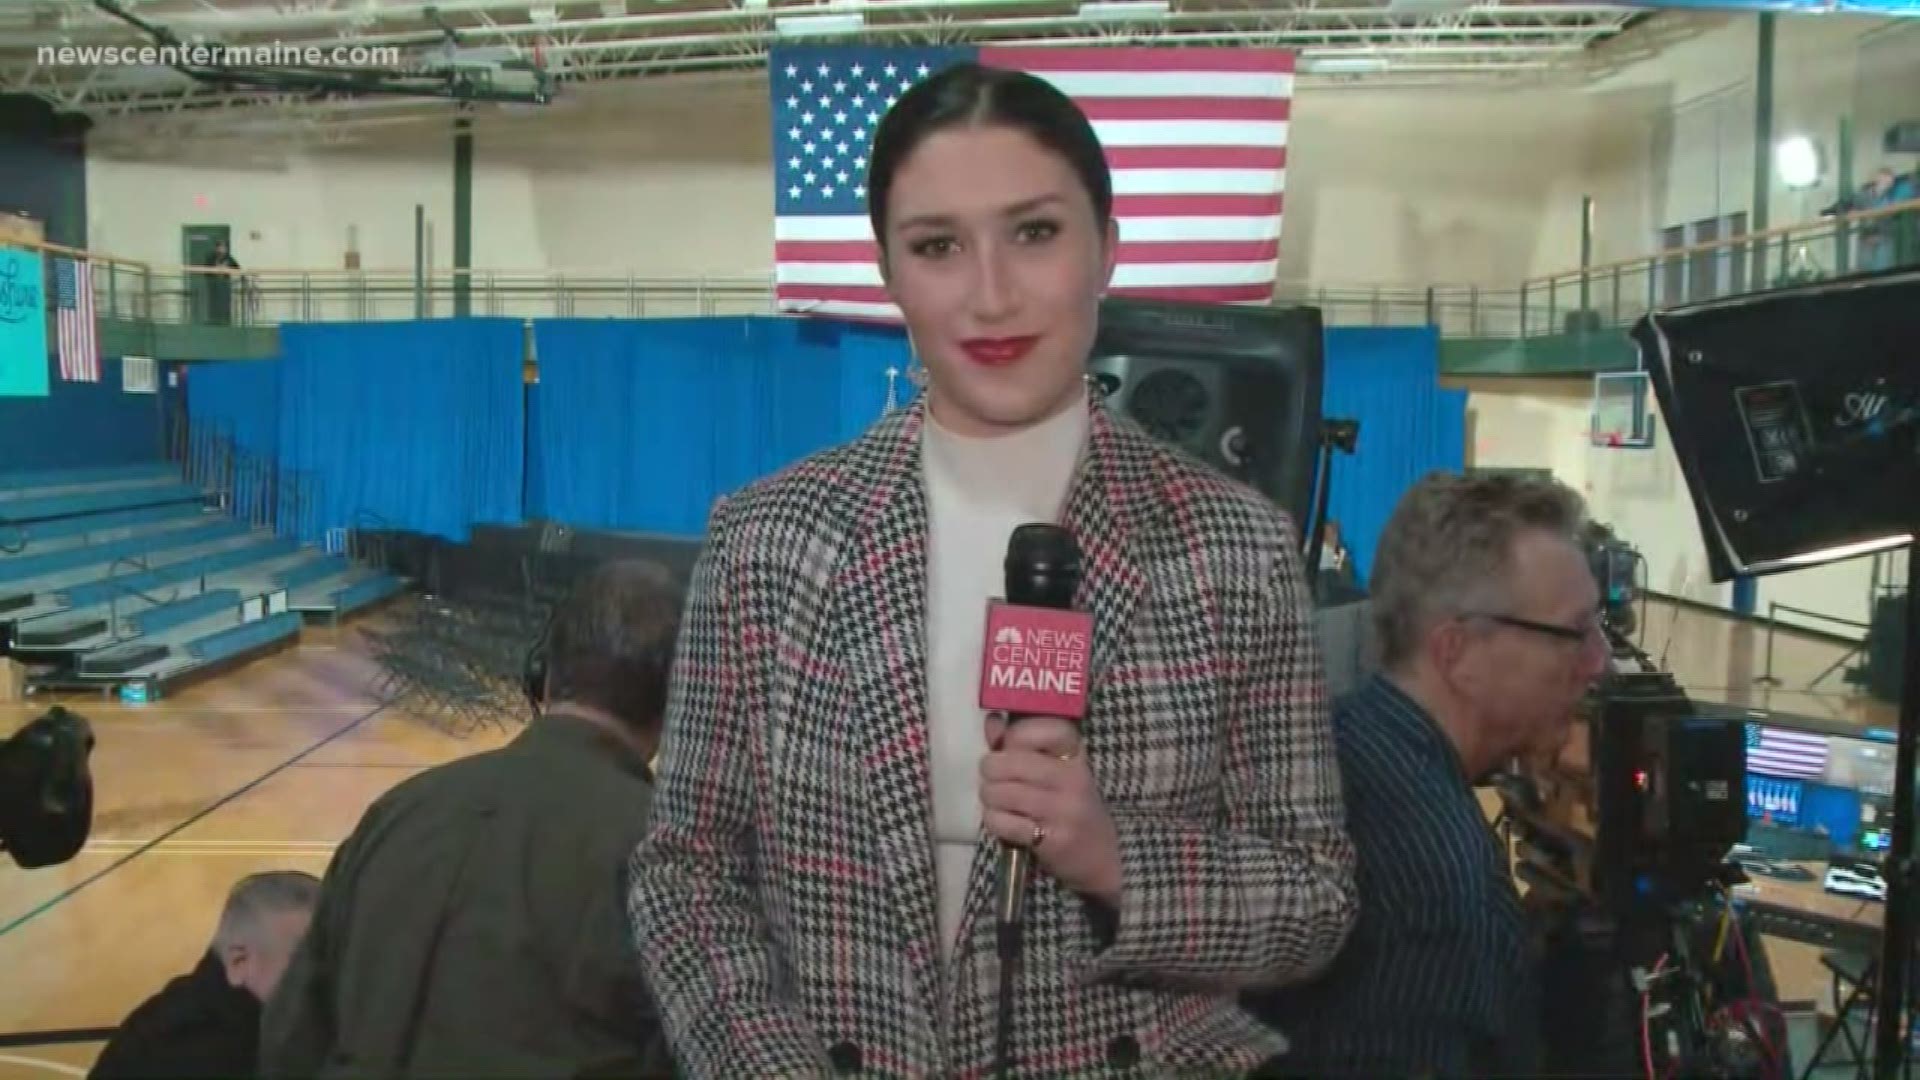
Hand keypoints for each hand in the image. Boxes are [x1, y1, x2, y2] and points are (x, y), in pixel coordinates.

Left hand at [979, 714, 1121, 904]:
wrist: (1102, 857)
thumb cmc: (1071, 807)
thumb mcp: (1056, 771)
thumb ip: (1021, 745)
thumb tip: (992, 720)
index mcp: (1075, 753)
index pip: (1036, 729)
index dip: (1012, 737)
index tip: (1010, 749)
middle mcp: (1073, 778)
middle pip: (1007, 762)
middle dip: (990, 772)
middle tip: (995, 780)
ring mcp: (1064, 809)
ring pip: (1000, 792)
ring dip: (990, 799)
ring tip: (999, 803)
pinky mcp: (1053, 839)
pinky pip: (1003, 822)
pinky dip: (995, 822)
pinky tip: (1006, 823)